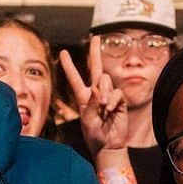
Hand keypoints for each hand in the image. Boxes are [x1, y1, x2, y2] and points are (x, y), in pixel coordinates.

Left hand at [58, 38, 128, 157]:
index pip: (75, 78)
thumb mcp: (87, 120)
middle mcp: (96, 93)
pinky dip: (113, 100)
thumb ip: (91, 103)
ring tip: (103, 108)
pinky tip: (110, 110)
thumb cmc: (94, 135)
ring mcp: (108, 96)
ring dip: (104, 92)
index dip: (69, 65)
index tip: (63, 52)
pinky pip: (117, 93)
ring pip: (106, 81)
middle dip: (95, 52)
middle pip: (96, 68)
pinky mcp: (119, 101)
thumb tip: (97, 89)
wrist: (109, 145)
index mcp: (83, 97)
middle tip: (95, 37)